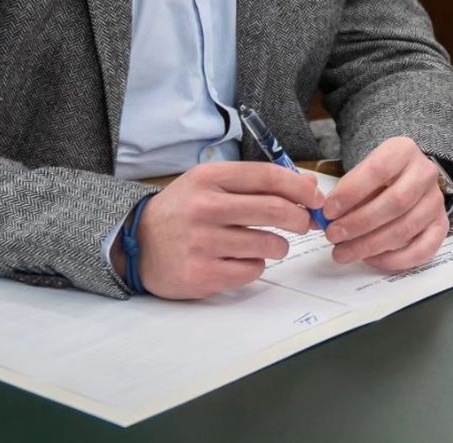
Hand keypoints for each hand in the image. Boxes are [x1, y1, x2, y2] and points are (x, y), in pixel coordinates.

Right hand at [123, 162, 325, 299]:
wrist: (137, 244)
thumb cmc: (183, 210)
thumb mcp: (212, 183)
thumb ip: (257, 182)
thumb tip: (308, 185)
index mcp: (209, 178)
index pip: (267, 177)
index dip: (299, 187)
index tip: (316, 197)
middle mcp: (204, 208)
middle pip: (275, 210)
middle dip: (300, 218)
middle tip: (304, 223)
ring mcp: (201, 243)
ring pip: (269, 245)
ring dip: (279, 246)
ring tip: (269, 244)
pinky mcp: (201, 275)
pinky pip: (252, 271)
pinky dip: (256, 266)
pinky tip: (241, 260)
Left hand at [323, 137, 449, 270]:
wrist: (405, 177)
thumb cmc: (377, 177)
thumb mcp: (362, 172)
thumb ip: (347, 191)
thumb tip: (327, 218)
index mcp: (404, 151)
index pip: (378, 170)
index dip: (351, 193)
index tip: (328, 211)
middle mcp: (425, 173)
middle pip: (395, 202)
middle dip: (360, 223)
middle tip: (334, 236)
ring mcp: (436, 201)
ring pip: (407, 227)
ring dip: (371, 245)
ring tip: (344, 252)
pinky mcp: (441, 225)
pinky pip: (423, 249)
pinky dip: (395, 260)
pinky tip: (371, 260)